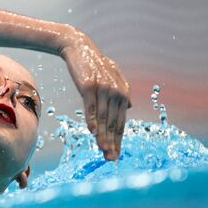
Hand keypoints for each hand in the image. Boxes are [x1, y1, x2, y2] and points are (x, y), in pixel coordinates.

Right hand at [60, 29, 130, 160]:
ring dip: (103, 136)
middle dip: (112, 143)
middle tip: (111, 158)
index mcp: (124, 92)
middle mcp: (116, 92)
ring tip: (103, 150)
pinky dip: (91, 121)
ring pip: (103, 118)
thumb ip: (123, 91)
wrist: (79, 48)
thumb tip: (129, 108)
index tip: (116, 154)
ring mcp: (103, 89)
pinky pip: (91, 107)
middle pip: (114, 123)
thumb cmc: (96, 65)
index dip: (119, 140)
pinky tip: (92, 133)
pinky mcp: (88, 86)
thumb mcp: (114, 76)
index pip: (121, 122)